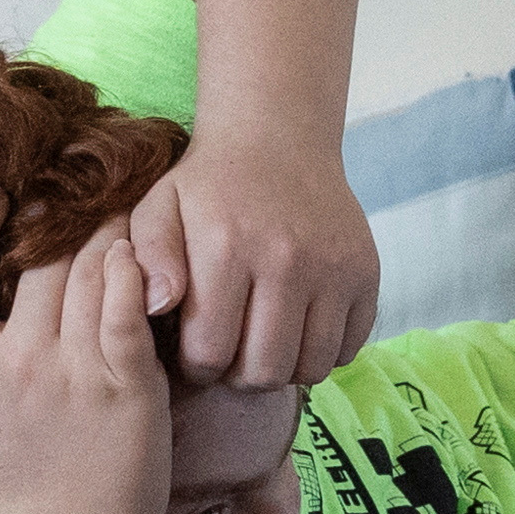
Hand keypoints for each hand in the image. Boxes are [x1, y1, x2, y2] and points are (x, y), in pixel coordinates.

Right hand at [0, 197, 174, 513]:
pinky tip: (135, 256)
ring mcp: (77, 369)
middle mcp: (21, 361)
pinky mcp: (130, 382)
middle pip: (37, 258)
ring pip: (87, 268)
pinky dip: (132, 269)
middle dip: (54, 218)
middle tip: (72, 199)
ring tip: (113, 214)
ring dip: (100, 232)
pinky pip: (129, 302)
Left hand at [122, 126, 378, 390]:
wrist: (277, 138)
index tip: (195, 349)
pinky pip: (348, 348)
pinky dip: (322, 351)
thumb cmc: (208, 185)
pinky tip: (297, 328)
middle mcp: (286, 260)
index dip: (196, 367)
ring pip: (310, 368)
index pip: (210, 354)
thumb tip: (156, 308)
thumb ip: (148, 259)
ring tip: (262, 341)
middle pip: (263, 371)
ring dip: (282, 368)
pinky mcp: (366, 273)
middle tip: (231, 351)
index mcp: (227, 248)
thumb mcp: (158, 208)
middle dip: (239, 375)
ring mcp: (334, 268)